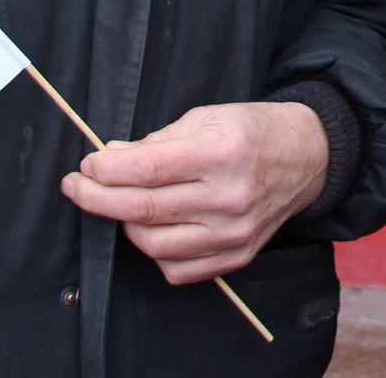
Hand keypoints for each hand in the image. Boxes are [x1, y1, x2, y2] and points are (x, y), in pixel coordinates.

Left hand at [60, 101, 328, 284]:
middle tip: (77, 186)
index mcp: (221, 153)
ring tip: (120, 204)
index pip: (146, 169)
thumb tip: (109, 159)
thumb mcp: (206, 117)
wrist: (307, 157)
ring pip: (155, 245)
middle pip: (143, 210)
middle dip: (98, 198)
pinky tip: (152, 228)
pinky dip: (154, 253)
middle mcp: (228, 198)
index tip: (86, 165)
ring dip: (125, 225)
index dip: (106, 170)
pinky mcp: (237, 256)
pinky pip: (178, 269)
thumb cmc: (252, 131)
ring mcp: (233, 233)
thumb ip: (156, 142)